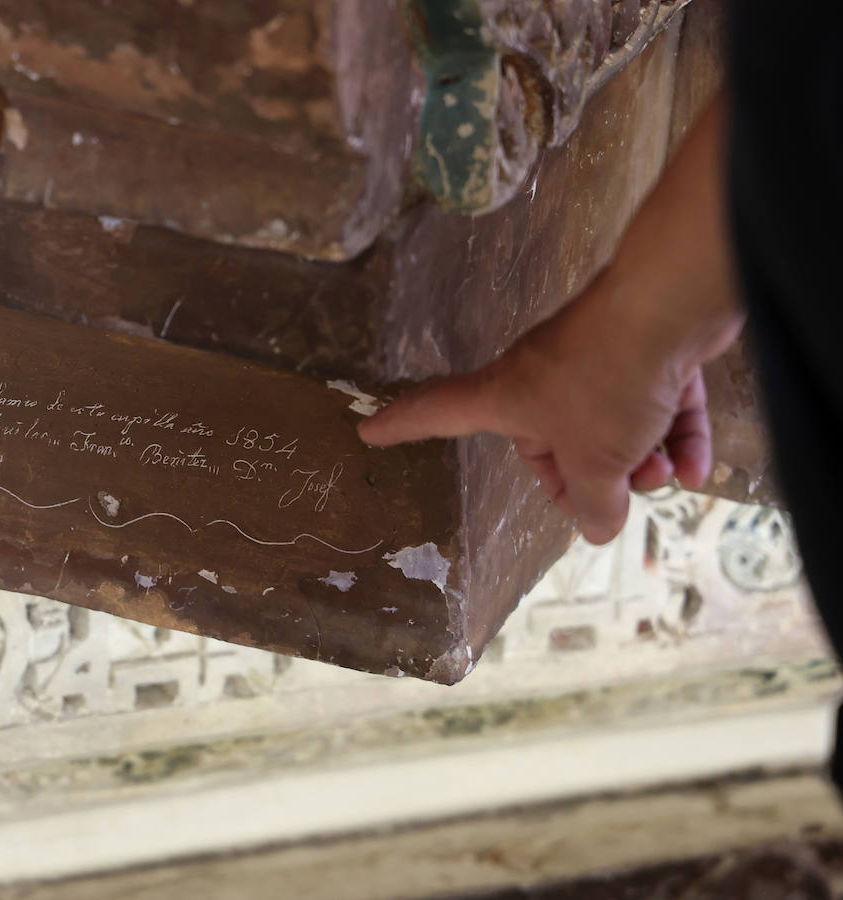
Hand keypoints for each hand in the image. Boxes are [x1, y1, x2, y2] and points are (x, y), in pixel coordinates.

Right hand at [357, 276, 742, 543]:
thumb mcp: (594, 461)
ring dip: (641, 461)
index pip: (437, 413)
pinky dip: (675, 438)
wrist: (670, 306)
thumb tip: (597, 526)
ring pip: (609, 426)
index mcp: (504, 398)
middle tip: (623, 489)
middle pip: (550, 440)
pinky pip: (655, 407)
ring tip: (666, 473)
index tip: (369, 430)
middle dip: (591, 474)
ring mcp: (594, 362)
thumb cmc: (607, 380)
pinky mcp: (646, 353)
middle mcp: (542, 378)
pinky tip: (695, 468)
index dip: (402, 424)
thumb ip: (592, 504)